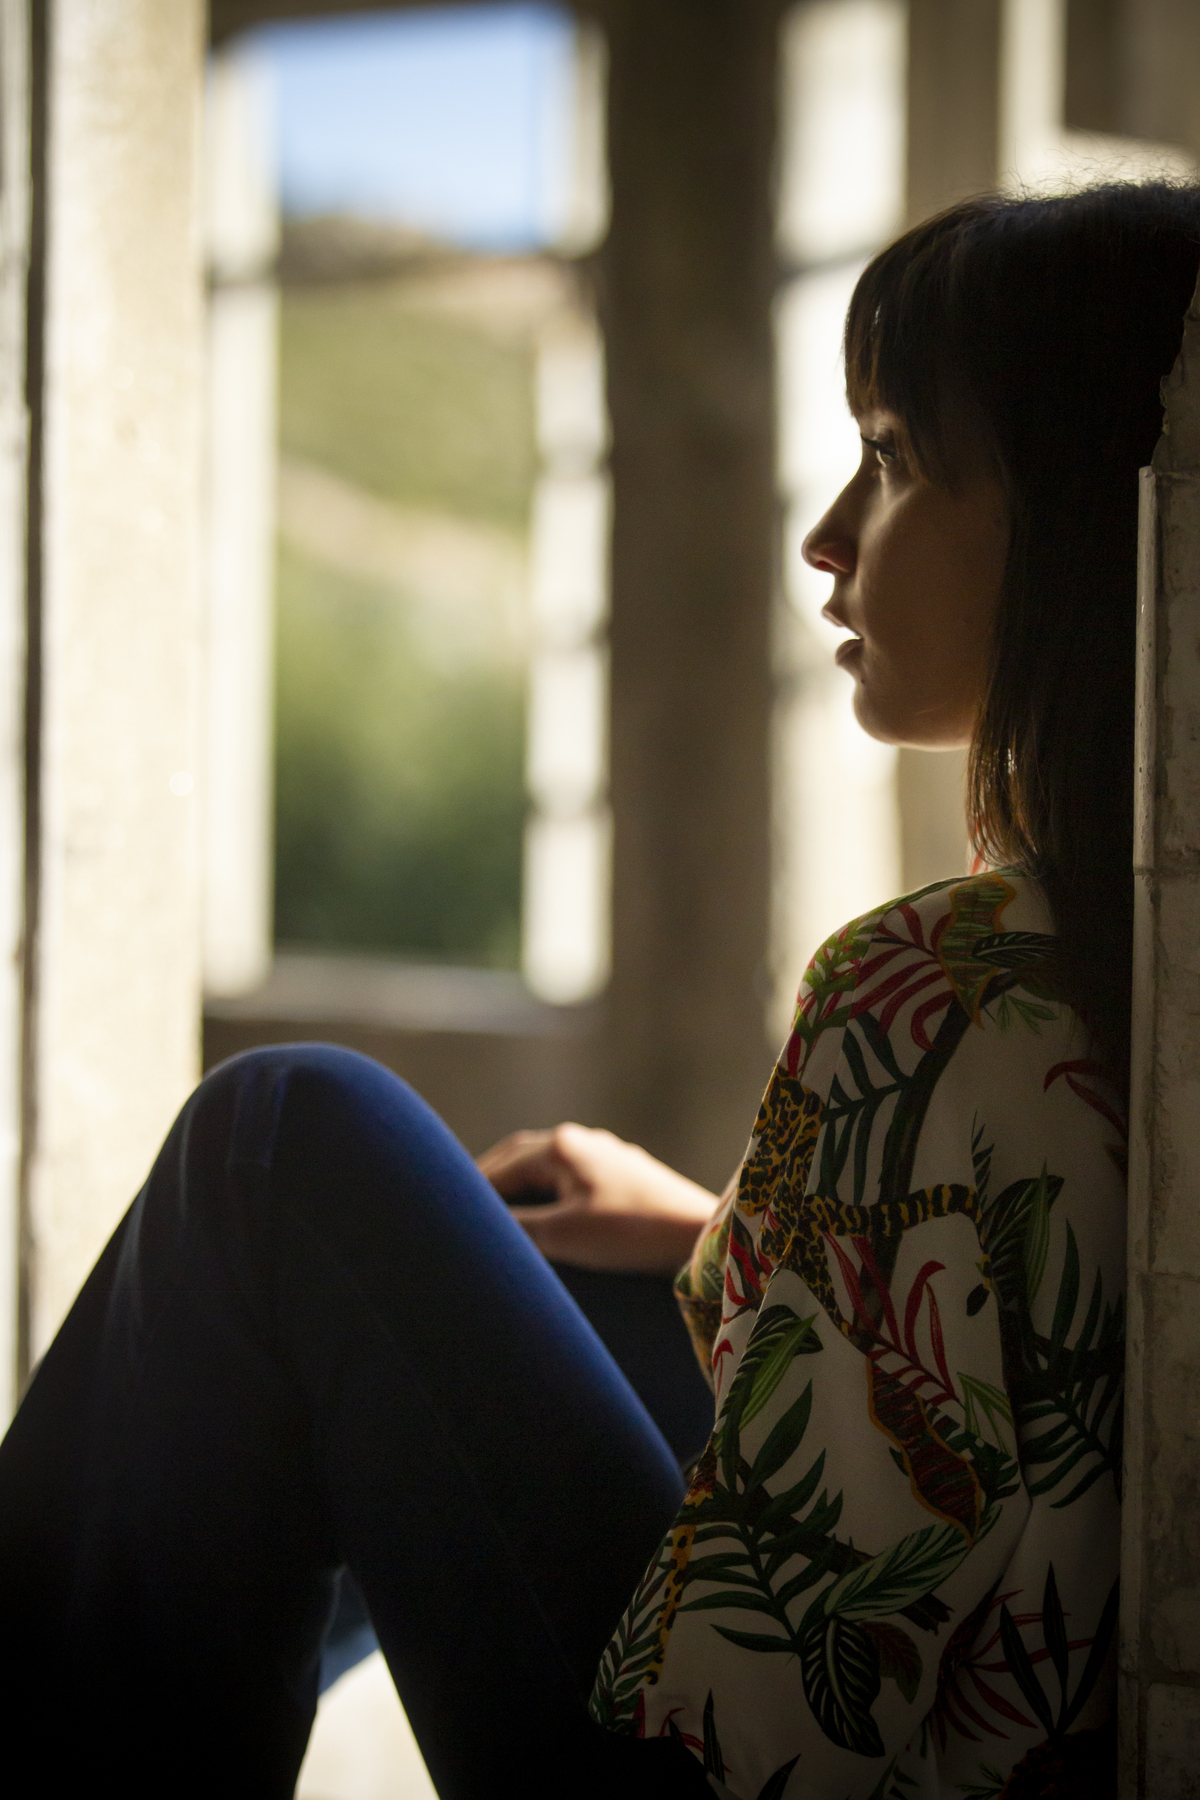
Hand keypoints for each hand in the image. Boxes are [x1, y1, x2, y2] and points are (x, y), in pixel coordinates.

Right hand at [478, 1122, 719, 1274]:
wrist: (699, 1234)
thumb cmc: (630, 1232)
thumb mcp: (565, 1235)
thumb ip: (517, 1227)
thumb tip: (478, 1228)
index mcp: (560, 1147)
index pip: (498, 1167)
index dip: (470, 1191)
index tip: (446, 1213)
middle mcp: (580, 1141)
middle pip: (520, 1156)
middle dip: (490, 1179)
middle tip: (463, 1205)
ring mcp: (605, 1154)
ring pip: (547, 1165)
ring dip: (520, 1184)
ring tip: (499, 1211)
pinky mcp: (624, 1173)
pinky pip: (572, 1176)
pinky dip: (548, 1190)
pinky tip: (548, 1211)